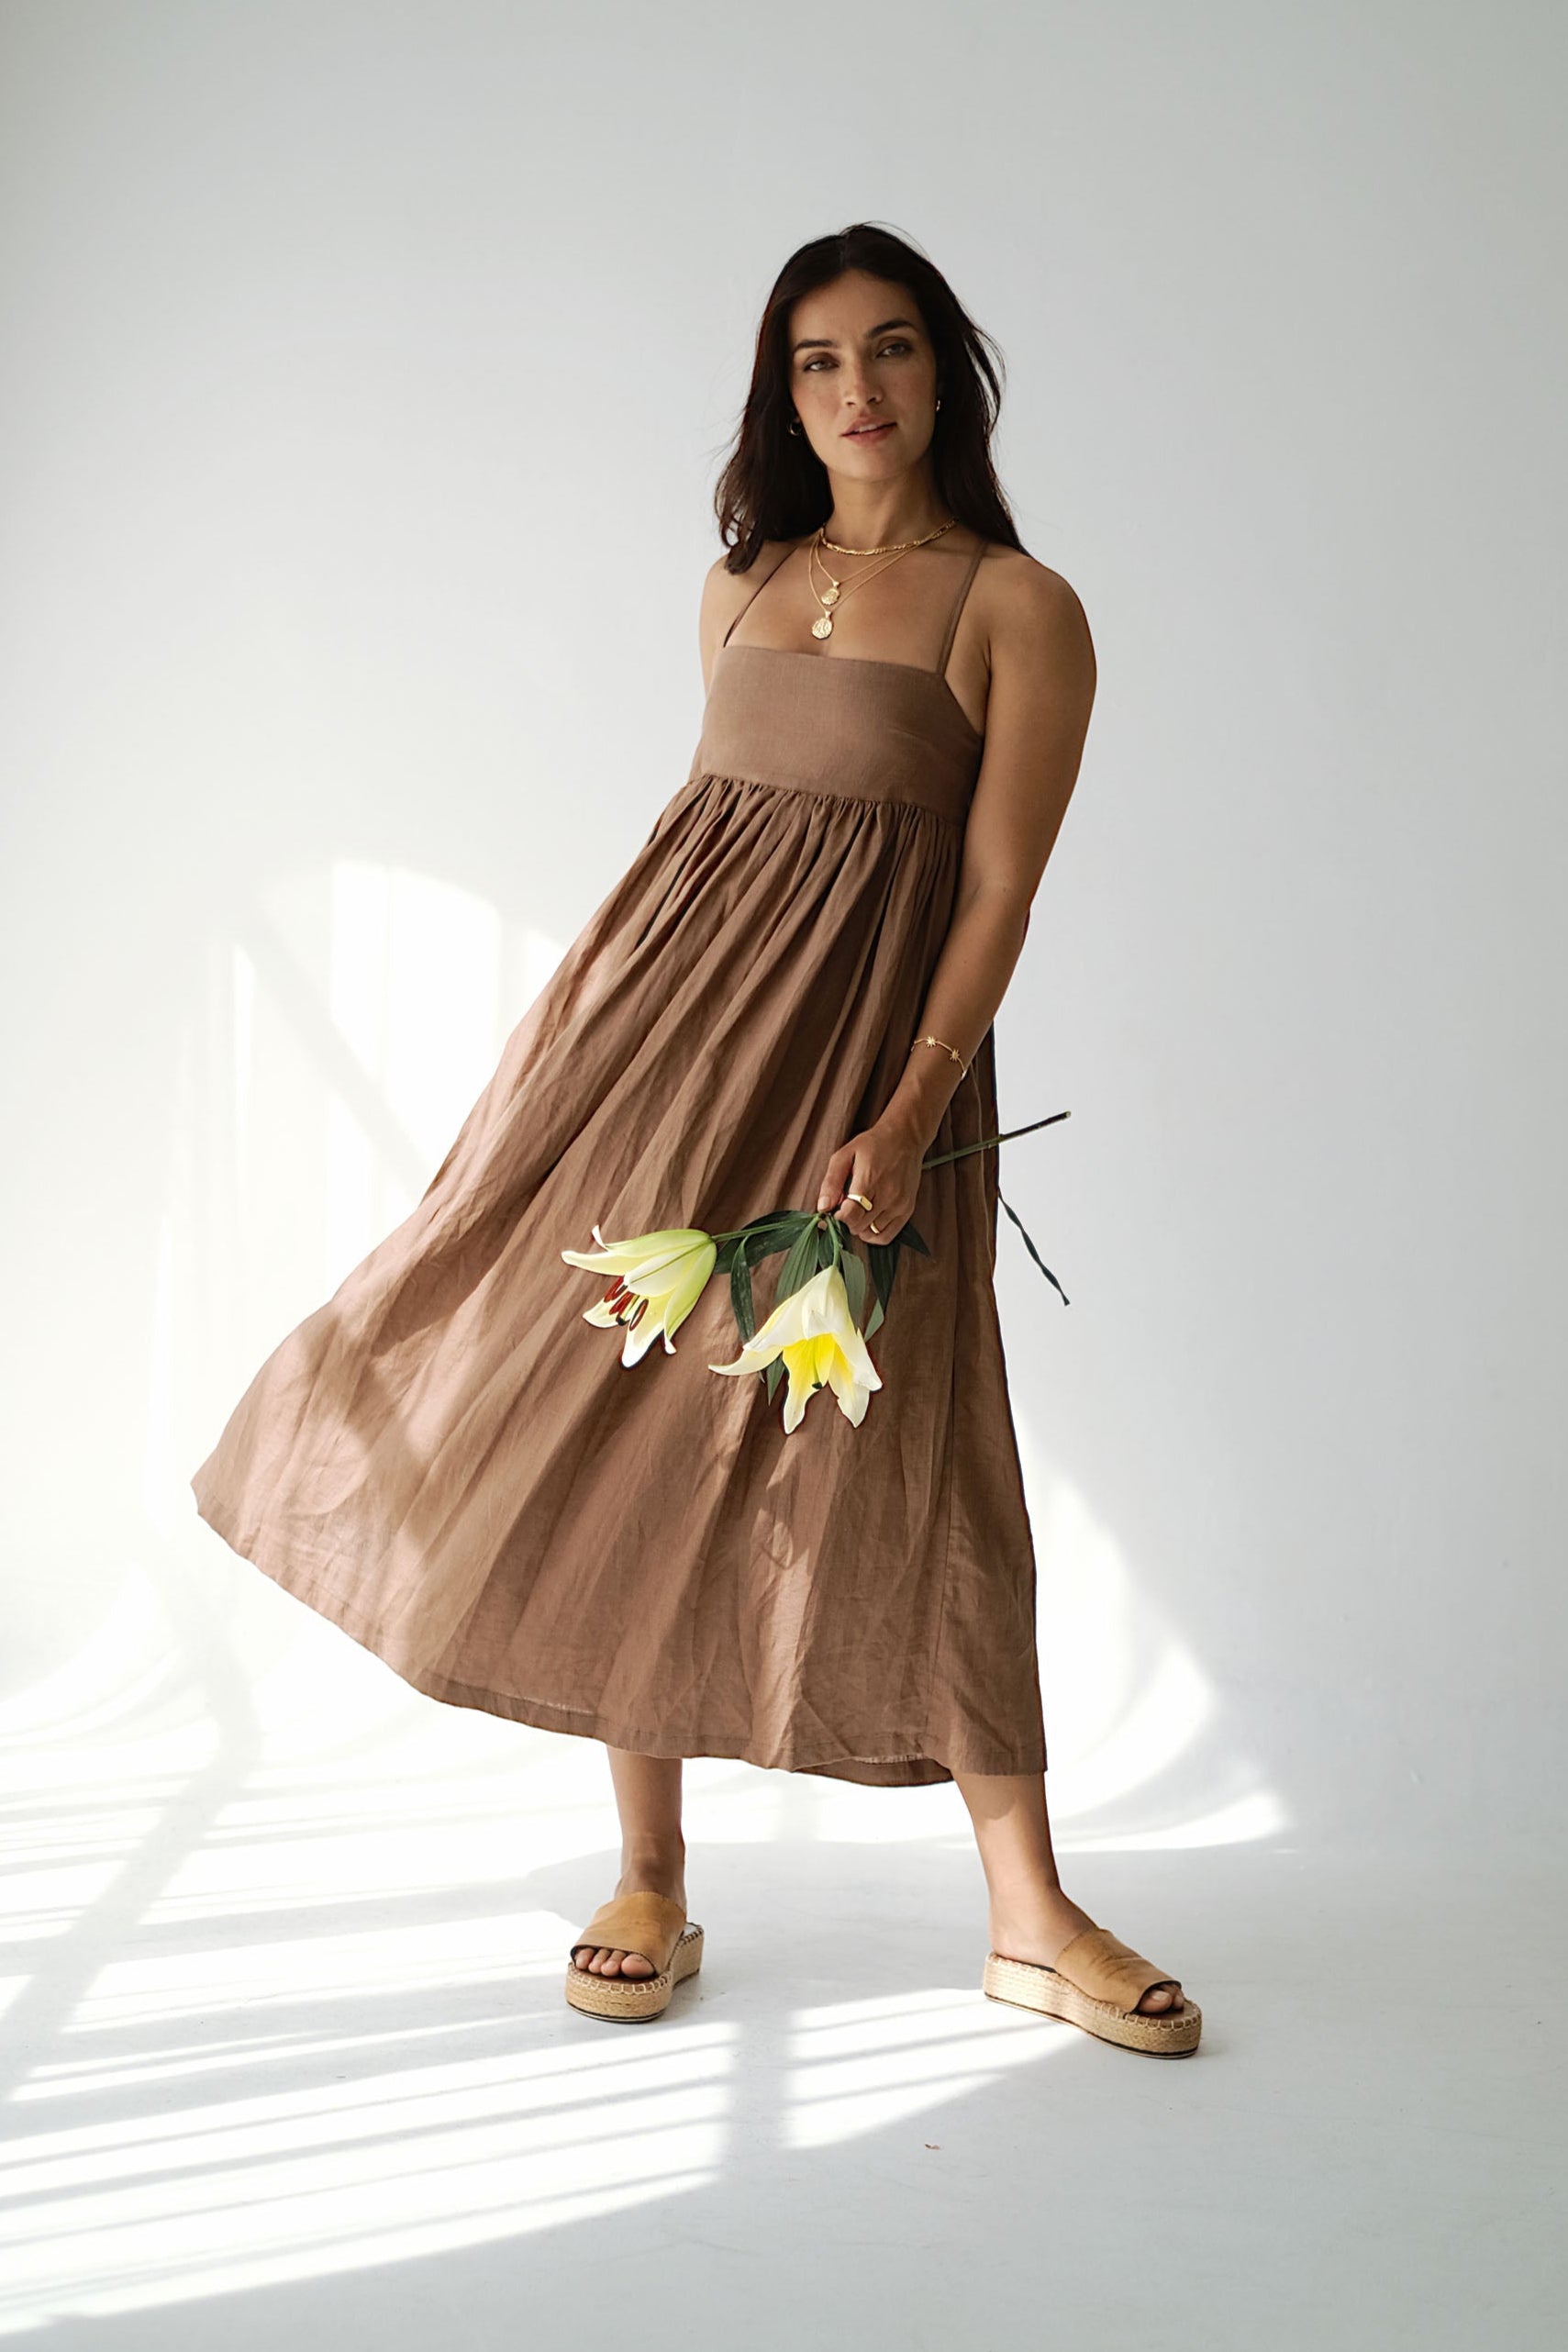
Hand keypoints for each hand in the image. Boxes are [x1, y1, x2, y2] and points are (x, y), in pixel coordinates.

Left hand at [815, 1113, 926, 1247]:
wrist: (905, 1138)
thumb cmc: (874, 1144)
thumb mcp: (845, 1155)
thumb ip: (831, 1182)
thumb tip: (822, 1207)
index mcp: (869, 1180)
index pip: (850, 1215)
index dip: (837, 1217)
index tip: (834, 1210)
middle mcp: (887, 1195)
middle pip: (858, 1226)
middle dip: (846, 1220)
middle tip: (845, 1207)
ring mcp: (899, 1204)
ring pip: (871, 1234)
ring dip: (859, 1227)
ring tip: (857, 1211)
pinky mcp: (907, 1210)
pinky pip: (885, 1236)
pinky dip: (873, 1235)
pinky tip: (867, 1221)